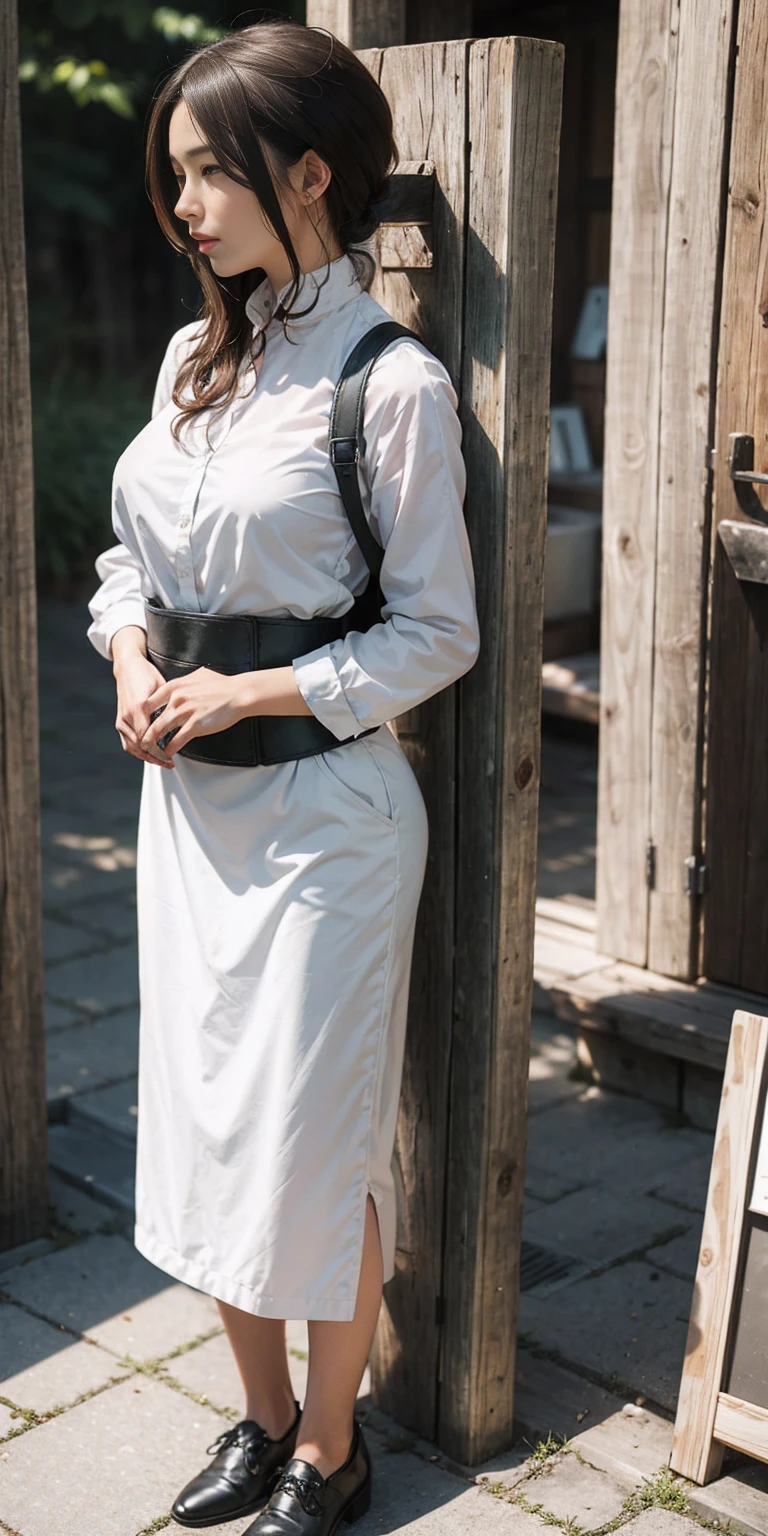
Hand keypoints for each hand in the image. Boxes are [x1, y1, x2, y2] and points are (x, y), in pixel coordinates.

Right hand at [114, 653, 176, 768]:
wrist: (128, 667)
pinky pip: (127, 743)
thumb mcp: (163, 688)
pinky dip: (138, 752)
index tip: (171, 756)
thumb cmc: (147, 675)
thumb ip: (168, 706)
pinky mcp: (120, 721)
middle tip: (169, 763)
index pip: (147, 739)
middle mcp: (127, 715)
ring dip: (146, 757)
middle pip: (139, 747)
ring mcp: (121, 719)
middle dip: (154, 758)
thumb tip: (183, 721)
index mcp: (139, 707)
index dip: (159, 752)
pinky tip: (149, 755)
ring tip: (161, 761)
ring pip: (132, 748)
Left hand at [139, 667, 248, 759]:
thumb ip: (184, 681)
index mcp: (174, 686)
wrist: (239, 693)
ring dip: (153, 744)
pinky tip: (169, 753)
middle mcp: (176, 699)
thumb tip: (180, 684)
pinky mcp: (196, 725)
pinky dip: (170, 749)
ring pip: (159, 731)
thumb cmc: (222, 684)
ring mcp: (185, 712)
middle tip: (143, 742)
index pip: (149, 703)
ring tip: (152, 751)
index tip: (143, 724)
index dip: (143, 716)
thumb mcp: (198, 675)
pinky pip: (176, 740)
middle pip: (150, 719)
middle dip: (144, 733)